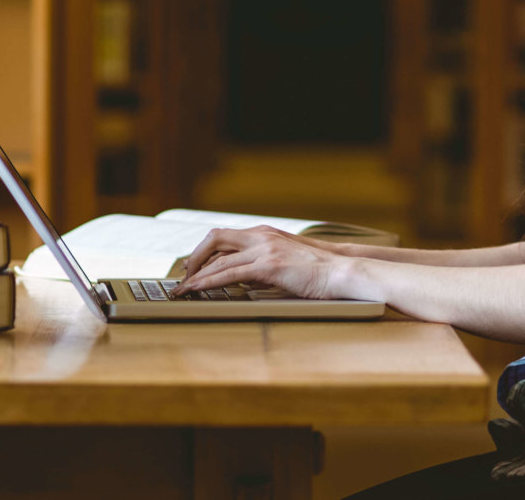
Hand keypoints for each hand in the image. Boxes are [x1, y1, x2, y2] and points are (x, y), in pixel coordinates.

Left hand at [176, 226, 354, 299]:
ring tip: (183, 290)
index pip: (225, 237)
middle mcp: (261, 235)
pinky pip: (230, 273)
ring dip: (197, 275)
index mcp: (265, 233)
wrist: (341, 271)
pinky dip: (210, 282)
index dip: (204, 251)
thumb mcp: (286, 262)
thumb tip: (244, 278)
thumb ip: (263, 265)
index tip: (193, 266)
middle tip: (184, 277)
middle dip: (194, 258)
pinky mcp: (269, 265)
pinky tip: (199, 290)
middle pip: (215, 239)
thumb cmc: (318, 271)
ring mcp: (265, 249)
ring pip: (219, 259)